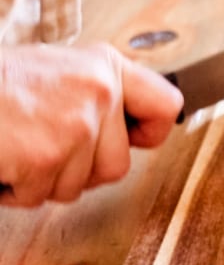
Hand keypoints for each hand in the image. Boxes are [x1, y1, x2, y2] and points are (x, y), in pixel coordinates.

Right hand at [0, 43, 182, 206]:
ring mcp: (75, 125)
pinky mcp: (46, 156)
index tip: (135, 139)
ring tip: (20, 146)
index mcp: (105, 67)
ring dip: (46, 179)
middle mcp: (99, 92)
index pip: (166, 106)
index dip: (151, 132)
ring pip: (79, 186)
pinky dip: (17, 189)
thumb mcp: (58, 72)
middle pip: (118, 166)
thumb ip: (98, 97)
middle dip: (82, 170)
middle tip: (46, 145)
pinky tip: (5, 160)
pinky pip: (42, 196)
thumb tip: (134, 129)